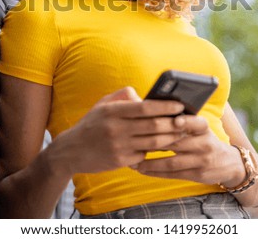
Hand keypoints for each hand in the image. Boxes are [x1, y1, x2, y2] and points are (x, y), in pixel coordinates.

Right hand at [52, 87, 186, 175]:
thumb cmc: (92, 124)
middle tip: (186, 121)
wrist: (71, 150)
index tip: (179, 106)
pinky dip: (155, 151)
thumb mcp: (103, 104)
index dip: (165, 107)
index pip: (146, 107)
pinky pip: (144, 155)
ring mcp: (119, 146)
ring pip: (153, 143)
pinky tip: (164, 147)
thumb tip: (144, 97)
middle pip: (154, 126)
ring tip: (181, 134)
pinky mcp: (120, 161)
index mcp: (114, 111)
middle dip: (173, 124)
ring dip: (170, 139)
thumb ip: (124, 96)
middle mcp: (116, 128)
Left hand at [132, 115, 246, 186]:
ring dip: (152, 163)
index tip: (176, 120)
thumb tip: (153, 106)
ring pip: (173, 162)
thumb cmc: (203, 138)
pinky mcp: (198, 175)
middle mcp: (205, 143)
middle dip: (155, 142)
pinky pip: (174, 175)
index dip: (187, 121)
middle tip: (135, 141)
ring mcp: (202, 160)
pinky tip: (143, 170)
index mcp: (204, 128)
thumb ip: (182, 119)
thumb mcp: (199, 127)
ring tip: (134, 162)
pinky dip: (156, 173)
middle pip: (178, 142)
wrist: (227, 162)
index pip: (197, 123)